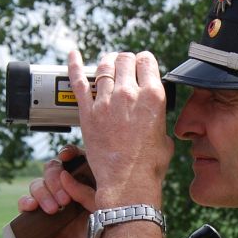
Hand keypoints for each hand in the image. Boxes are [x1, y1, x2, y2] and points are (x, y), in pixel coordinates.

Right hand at [17, 145, 98, 237]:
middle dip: (55, 178)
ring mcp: (57, 210)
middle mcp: (75, 197)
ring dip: (43, 191)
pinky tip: (32, 208)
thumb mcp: (104, 211)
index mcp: (95, 189)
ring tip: (54, 209)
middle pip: (55, 170)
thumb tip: (65, 175)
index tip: (68, 155)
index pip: (79, 162)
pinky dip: (27, 202)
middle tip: (65, 199)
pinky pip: (28, 205)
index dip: (71, 154)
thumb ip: (86, 191)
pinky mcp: (42, 224)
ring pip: (40, 185)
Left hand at [68, 50, 172, 208]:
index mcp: (153, 97)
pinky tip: (73, 54)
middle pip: (125, 59)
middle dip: (125, 61)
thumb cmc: (149, 166)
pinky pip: (78, 81)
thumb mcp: (165, 137)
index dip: (144, 61)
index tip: (141, 66)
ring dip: (106, 64)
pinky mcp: (88, 111)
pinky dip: (73, 64)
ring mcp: (106, 101)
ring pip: (103, 67)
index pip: (147, 61)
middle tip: (124, 67)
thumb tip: (154, 118)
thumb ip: (159, 120)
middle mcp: (129, 94)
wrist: (127, 182)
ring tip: (107, 66)